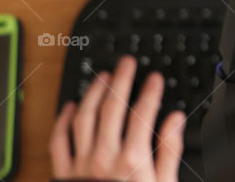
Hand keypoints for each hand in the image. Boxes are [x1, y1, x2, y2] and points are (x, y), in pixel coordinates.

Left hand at [50, 56, 185, 181]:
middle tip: (126, 63)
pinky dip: (63, 121)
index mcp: (133, 159)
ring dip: (93, 93)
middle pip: (112, 108)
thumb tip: (175, 121)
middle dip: (121, 81)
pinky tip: (71, 107)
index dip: (150, 91)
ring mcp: (82, 163)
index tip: (154, 77)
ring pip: (85, 118)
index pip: (142, 114)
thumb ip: (168, 151)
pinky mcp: (64, 173)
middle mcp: (105, 156)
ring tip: (101, 77)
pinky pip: (59, 141)